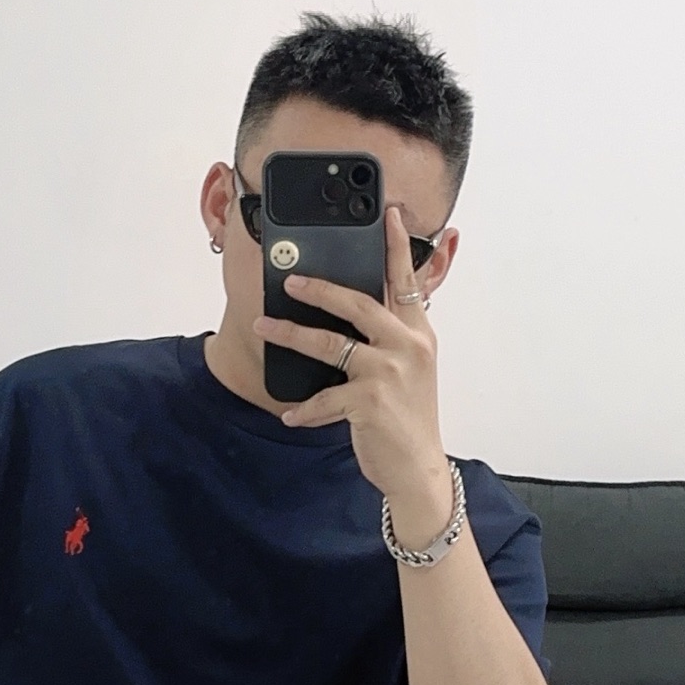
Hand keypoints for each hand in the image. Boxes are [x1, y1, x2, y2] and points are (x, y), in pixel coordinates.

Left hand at [253, 206, 454, 546]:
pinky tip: (290, 414)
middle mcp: (408, 347)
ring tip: (264, 327)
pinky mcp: (370, 403)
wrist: (419, 471)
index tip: (389, 214)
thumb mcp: (408, 371)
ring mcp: (390, 374)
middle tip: (290, 278)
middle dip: (320, 287)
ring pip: (331, 343)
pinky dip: (304, 408)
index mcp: (418, 334)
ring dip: (292, 334)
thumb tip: (347, 313)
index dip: (397, 245)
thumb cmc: (407, 420)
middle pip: (358, 302)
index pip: (405, 281)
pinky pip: (325, 397)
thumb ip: (388, 339)